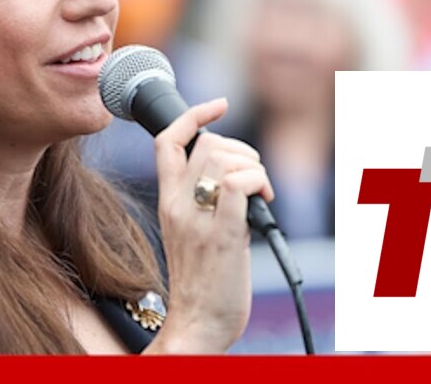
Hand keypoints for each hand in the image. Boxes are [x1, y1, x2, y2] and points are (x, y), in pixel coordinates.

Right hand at [142, 98, 272, 354]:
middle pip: (206, 143)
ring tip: (260, 195)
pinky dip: (257, 181)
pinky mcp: (222, 235)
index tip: (219, 106)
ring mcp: (197, 219)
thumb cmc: (202, 282)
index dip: (194, 115)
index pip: (167, 141)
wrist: (197, 324)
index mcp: (167, 202)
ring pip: (223, 157)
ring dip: (254, 166)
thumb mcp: (192, 231)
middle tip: (255, 179)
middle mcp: (177, 205)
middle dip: (241, 149)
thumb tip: (237, 175)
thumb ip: (204, 200)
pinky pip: (237, 183)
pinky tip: (263, 201)